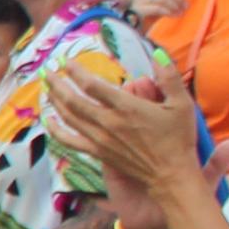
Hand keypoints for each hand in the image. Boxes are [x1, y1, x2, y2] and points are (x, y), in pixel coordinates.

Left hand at [46, 53, 201, 205]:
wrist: (171, 175)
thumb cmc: (178, 139)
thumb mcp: (181, 104)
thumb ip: (169, 76)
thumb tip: (157, 53)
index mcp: (126, 107)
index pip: (92, 85)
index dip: (75, 72)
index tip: (66, 62)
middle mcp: (108, 122)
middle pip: (73, 100)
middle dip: (57, 84)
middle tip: (47, 71)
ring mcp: (100, 139)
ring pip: (69, 118)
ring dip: (54, 101)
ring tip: (47, 88)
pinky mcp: (98, 153)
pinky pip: (70, 141)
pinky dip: (56, 131)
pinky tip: (47, 121)